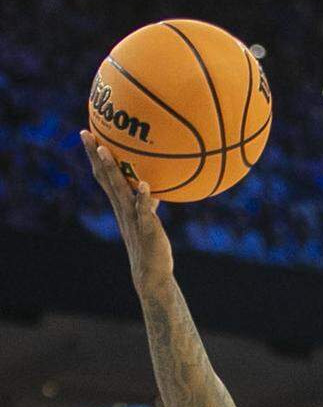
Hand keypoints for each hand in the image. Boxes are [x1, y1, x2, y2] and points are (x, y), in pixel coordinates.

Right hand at [80, 129, 173, 292]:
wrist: (152, 273)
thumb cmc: (149, 244)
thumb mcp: (147, 218)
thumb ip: (147, 201)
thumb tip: (150, 184)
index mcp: (120, 205)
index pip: (104, 176)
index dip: (95, 156)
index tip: (87, 134)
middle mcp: (122, 209)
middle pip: (105, 178)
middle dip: (95, 156)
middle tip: (87, 133)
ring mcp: (132, 218)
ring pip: (119, 191)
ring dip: (112, 171)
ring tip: (105, 151)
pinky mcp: (147, 230)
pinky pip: (143, 212)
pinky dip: (142, 198)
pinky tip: (143, 185)